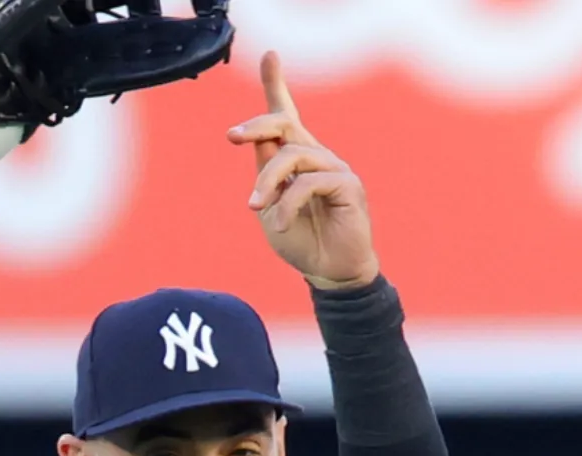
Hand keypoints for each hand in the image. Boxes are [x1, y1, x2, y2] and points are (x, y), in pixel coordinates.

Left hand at [227, 52, 379, 290]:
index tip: (270, 54)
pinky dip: (288, 203)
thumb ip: (265, 173)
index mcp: (297, 159)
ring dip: (268, 181)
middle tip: (232, 137)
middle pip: (285, 124)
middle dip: (256, 125)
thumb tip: (258, 139)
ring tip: (256, 207)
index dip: (276, 84)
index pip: (286, 116)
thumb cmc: (301, 241)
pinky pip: (310, 182)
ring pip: (292, 156)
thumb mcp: (269, 206)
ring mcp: (335, 169)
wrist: (328, 273)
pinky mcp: (348, 185)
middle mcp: (317, 157)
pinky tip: (280, 223)